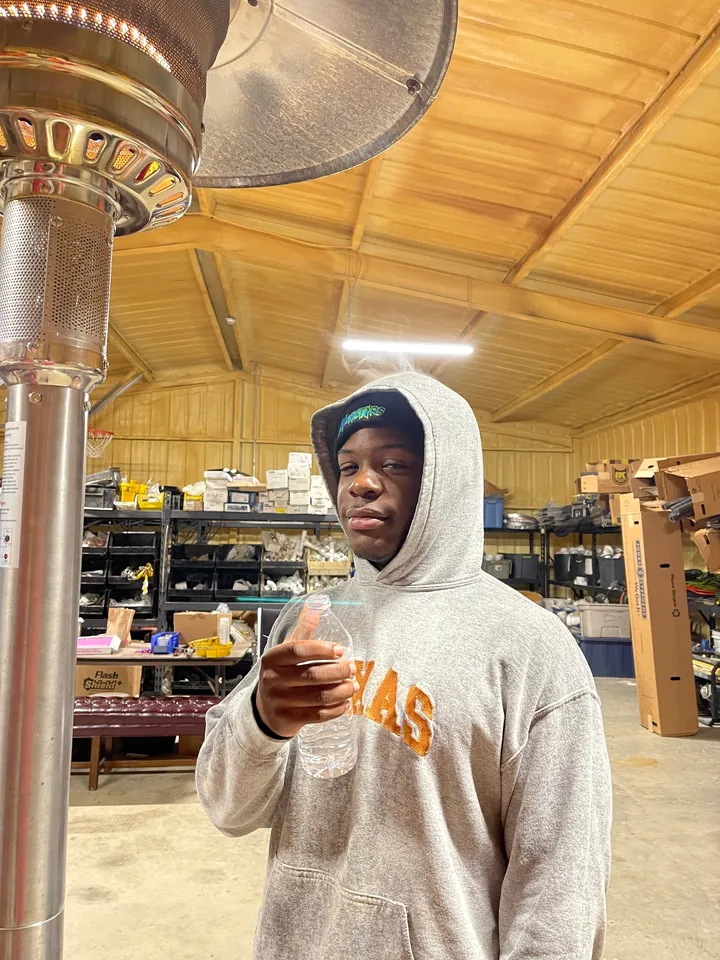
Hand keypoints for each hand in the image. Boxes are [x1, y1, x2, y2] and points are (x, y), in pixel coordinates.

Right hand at [255, 602, 357, 738]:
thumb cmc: (280, 675)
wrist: (264, 711)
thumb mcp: (286, 652)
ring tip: (353, 686)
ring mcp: (280, 701)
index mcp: (273, 658)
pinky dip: (337, 709)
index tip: (340, 650)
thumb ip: (302, 630)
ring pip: (319, 696)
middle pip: (313, 674)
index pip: (299, 650)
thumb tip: (315, 606)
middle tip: (352, 669)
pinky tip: (346, 703)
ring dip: (342, 691)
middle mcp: (273, 680)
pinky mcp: (289, 719)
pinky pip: (319, 715)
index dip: (322, 649)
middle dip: (338, 672)